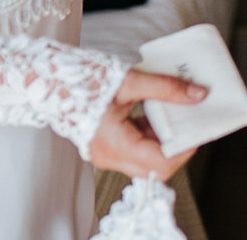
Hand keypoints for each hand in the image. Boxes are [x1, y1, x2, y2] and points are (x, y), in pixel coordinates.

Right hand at [87, 69, 208, 180]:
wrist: (48, 80)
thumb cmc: (81, 80)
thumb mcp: (130, 80)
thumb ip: (166, 88)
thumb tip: (198, 95)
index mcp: (114, 144)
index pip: (160, 163)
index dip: (185, 148)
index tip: (197, 127)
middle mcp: (109, 156)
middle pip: (155, 167)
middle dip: (178, 146)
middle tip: (190, 121)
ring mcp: (106, 154)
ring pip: (147, 159)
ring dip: (165, 139)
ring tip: (174, 112)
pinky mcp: (106, 146)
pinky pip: (136, 148)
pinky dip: (150, 133)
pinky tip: (154, 111)